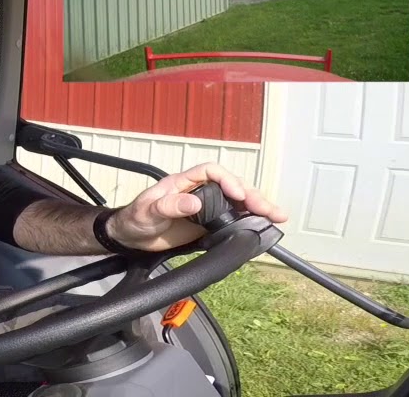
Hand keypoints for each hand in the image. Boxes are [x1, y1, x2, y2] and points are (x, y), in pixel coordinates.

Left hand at [108, 162, 288, 251]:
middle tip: (267, 210)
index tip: (237, 195)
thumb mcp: (147, 211)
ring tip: (277, 217)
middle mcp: (199, 191)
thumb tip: (194, 202)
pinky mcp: (210, 224)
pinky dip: (251, 222)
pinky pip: (235, 220)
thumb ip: (168, 206)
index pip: (211, 172)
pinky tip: (266, 227)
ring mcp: (207, 208)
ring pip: (238, 203)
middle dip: (251, 196)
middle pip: (231, 186)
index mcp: (183, 182)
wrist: (132, 236)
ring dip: (258, 208)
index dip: (227, 180)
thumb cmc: (136, 218)